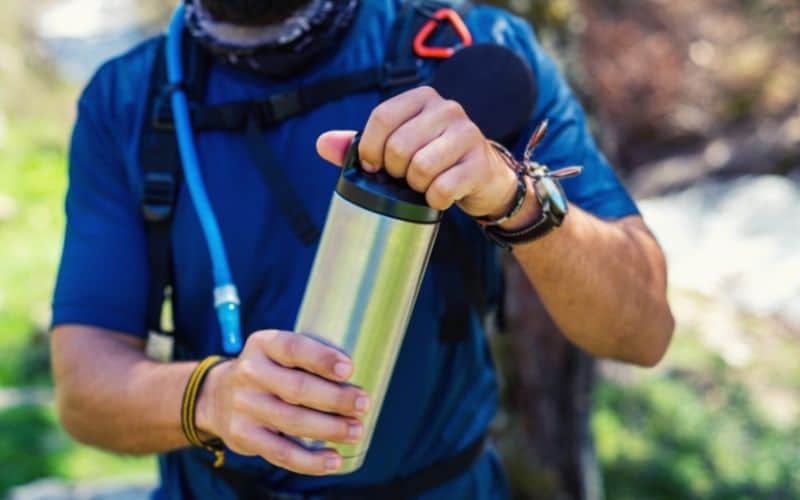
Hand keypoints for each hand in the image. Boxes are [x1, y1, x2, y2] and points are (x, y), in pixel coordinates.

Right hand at [195, 330, 369, 474]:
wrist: (217, 397)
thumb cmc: (268, 371)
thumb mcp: (278, 353)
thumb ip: (309, 359)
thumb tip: (360, 377)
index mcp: (264, 344)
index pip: (293, 347)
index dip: (322, 359)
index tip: (349, 369)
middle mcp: (250, 372)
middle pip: (297, 388)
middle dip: (335, 398)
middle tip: (363, 404)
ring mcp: (244, 406)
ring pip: (292, 421)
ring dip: (329, 428)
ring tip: (356, 431)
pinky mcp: (243, 436)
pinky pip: (281, 452)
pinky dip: (310, 460)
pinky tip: (332, 460)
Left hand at [316, 86, 521, 218]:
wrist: (482, 178)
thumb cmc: (433, 158)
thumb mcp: (397, 145)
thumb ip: (360, 143)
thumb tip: (322, 143)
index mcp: (422, 98)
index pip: (382, 117)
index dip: (369, 147)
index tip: (372, 165)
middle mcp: (447, 109)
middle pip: (399, 146)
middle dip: (394, 171)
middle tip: (404, 178)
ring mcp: (467, 134)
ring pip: (420, 168)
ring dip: (415, 186)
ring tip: (423, 184)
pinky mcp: (479, 164)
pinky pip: (442, 188)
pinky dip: (435, 200)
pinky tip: (440, 196)